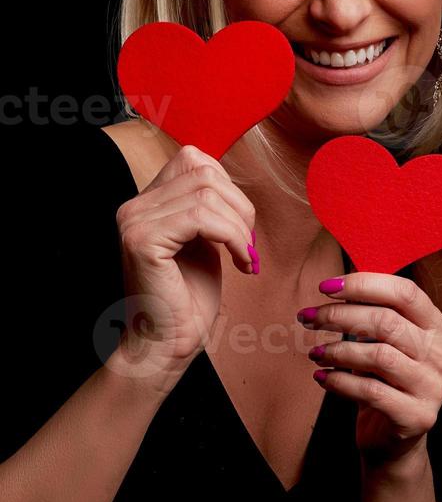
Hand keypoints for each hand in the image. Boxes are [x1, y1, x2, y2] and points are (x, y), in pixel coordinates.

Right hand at [114, 144, 257, 387]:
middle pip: (205, 172)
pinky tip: (240, 262)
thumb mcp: (205, 240)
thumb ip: (210, 207)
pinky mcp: (142, 241)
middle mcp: (134, 206)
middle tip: (247, 244)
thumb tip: (232, 183)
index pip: (195, 159)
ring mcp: (134, 221)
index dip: (229, 188)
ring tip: (244, 255)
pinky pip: (202, 218)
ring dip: (240, 226)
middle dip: (241, 207)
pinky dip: (233, 237)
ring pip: (207, 193)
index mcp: (148, 201)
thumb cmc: (189, 296)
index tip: (240, 226)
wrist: (166, 342)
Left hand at [301, 272, 441, 468]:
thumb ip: (373, 314)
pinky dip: (340, 382)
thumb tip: (338, 281)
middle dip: (340, 315)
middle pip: (387, 322)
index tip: (327, 286)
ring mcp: (433, 387)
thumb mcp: (385, 343)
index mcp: (438, 327)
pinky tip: (323, 378)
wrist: (393, 439)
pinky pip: (371, 391)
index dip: (364, 285)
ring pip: (378, 356)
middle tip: (309, 318)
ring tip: (315, 352)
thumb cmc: (384, 381)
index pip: (406, 292)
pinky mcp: (417, 416)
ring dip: (338, 351)